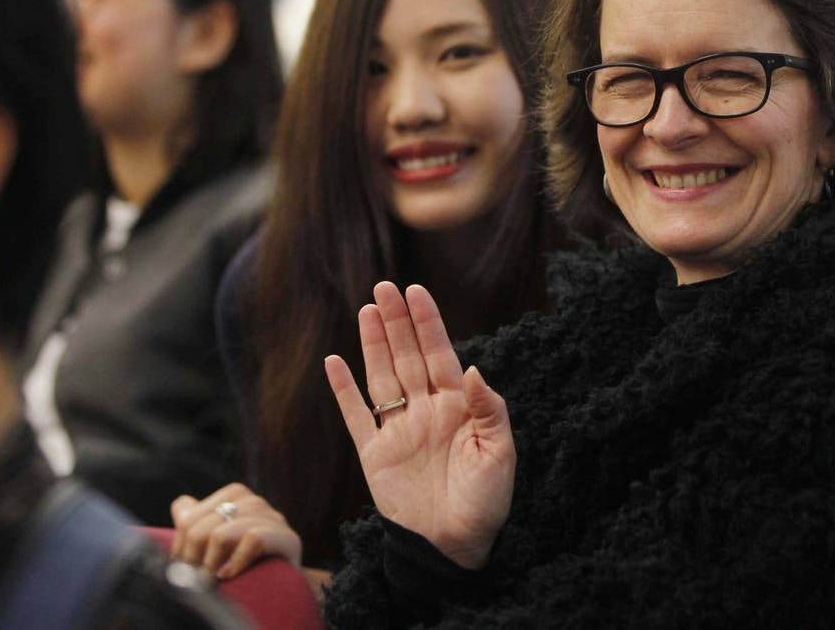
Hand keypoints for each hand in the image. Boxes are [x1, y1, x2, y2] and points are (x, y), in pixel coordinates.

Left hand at [169, 483, 301, 578]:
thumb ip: (197, 523)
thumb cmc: (245, 567)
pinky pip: (253, 540)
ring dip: (210, 565)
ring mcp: (274, 519)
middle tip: (197, 581)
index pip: (188, 518)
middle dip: (192, 560)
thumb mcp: (216, 544)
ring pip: (221, 535)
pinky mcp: (289, 539)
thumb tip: (181, 504)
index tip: (185, 570)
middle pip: (199, 528)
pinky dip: (236, 561)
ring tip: (212, 582)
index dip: (180, 548)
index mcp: (234, 497)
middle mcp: (254, 502)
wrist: (286, 588)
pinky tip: (231, 575)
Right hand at [325, 282, 515, 569]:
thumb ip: (489, 409)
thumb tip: (474, 370)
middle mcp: (426, 411)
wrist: (453, 546)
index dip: (427, 323)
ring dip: (374, 344)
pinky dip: (343, 390)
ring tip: (367, 310)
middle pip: (407, 358)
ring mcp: (398, 430)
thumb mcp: (499, 453)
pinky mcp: (374, 454)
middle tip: (384, 287)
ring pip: (382, 377)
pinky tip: (335, 362)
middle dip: (397, 322)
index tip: (416, 291)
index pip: (439, 355)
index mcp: (458, 408)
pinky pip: (355, 416)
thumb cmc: (485, 502)